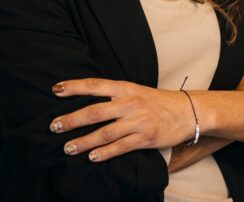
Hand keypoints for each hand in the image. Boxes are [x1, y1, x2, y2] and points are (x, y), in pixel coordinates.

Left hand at [50, 78, 194, 161]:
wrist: (189, 111)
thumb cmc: (158, 101)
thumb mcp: (136, 90)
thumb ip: (114, 94)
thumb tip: (86, 99)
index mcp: (125, 87)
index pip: (94, 85)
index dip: (74, 86)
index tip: (55, 89)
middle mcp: (130, 103)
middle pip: (95, 111)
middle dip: (72, 119)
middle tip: (54, 126)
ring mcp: (138, 121)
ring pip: (105, 133)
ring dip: (84, 142)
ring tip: (67, 148)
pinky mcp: (146, 138)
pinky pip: (121, 147)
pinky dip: (105, 153)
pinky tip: (92, 157)